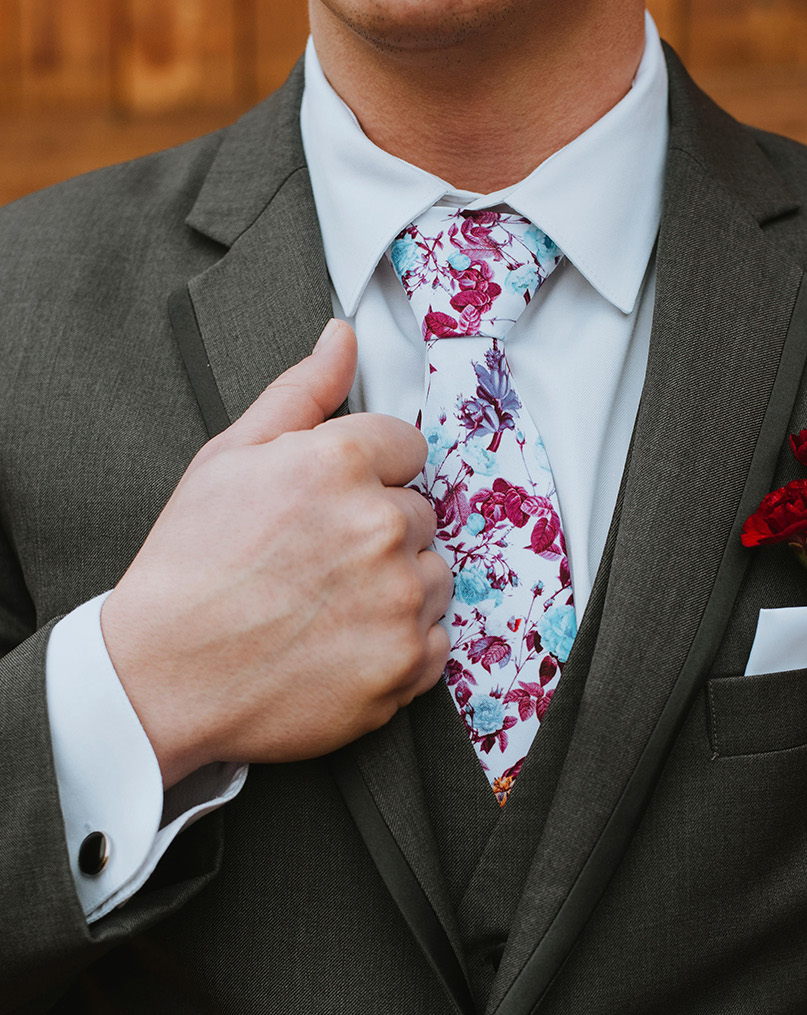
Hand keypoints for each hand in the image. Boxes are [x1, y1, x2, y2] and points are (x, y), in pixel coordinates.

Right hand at [100, 319, 451, 788]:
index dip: (367, 475)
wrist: (161, 677)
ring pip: (434, 577)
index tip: (328, 506)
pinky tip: (343, 646)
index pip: (407, 446)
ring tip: (327, 608)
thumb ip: (300, 391)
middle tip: (314, 564)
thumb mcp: (229, 457)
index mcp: (339, 462)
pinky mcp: (405, 663)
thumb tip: (343, 336)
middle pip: (418, 514)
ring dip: (398, 589)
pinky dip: (401, 646)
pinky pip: (436, 641)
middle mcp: (379, 526)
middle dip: (378, 532)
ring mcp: (399, 599)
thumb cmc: (189, 565)